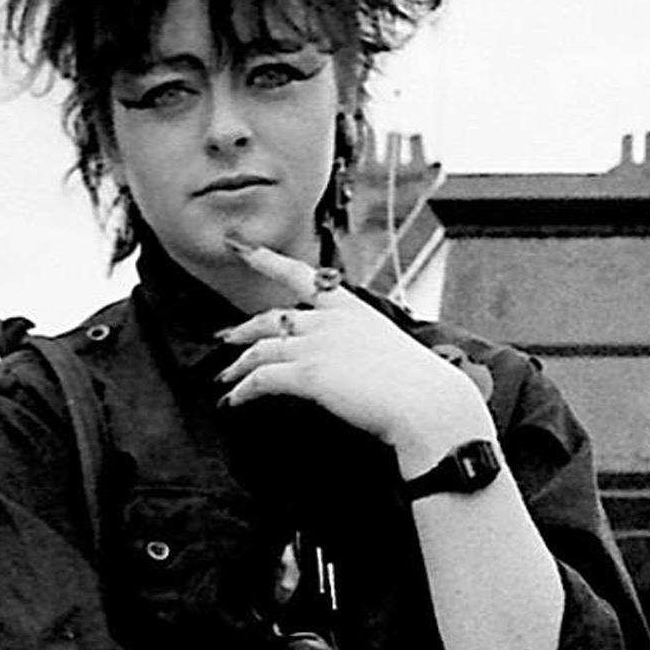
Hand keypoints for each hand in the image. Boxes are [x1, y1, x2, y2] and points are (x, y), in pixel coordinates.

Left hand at [214, 244, 490, 462]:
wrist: (425, 402)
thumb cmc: (418, 386)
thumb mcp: (388, 353)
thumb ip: (361, 350)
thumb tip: (352, 367)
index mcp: (350, 308)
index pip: (302, 276)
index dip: (266, 260)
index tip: (242, 248)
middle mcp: (329, 320)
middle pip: (271, 318)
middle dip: (242, 329)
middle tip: (224, 338)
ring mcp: (316, 344)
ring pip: (260, 348)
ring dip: (237, 366)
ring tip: (224, 380)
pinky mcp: (308, 373)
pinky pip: (261, 378)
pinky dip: (242, 391)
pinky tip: (233, 401)